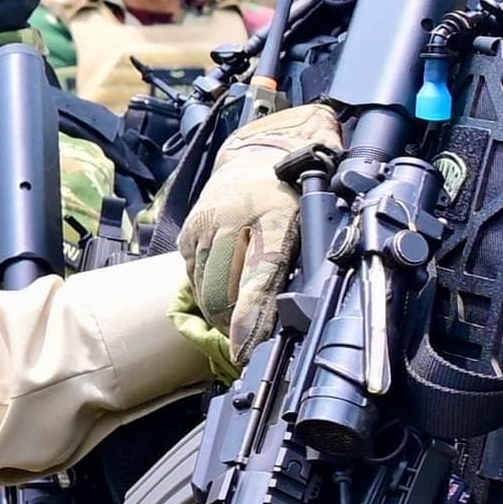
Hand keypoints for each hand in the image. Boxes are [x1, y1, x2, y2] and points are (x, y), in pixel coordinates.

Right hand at [179, 101, 340, 355]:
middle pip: (221, 295)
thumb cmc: (296, 194)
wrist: (262, 152)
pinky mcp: (189, 230)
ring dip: (219, 312)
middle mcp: (235, 219)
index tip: (242, 352)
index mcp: (276, 219)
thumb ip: (304, 265)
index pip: (258, 279)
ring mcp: (207, 223)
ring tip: (237, 318)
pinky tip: (223, 285)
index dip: (249, 321)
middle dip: (234, 326)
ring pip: (203, 290)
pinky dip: (205, 289)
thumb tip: (301, 316)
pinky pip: (192, 275)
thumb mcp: (313, 224)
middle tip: (247, 339)